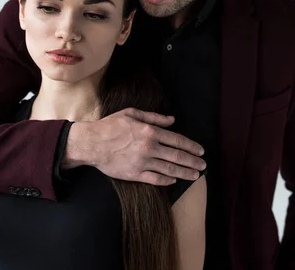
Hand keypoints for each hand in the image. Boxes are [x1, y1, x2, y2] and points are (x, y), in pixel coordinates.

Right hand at [65, 108, 205, 185]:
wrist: (91, 143)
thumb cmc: (110, 126)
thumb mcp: (132, 114)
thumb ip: (154, 117)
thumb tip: (172, 120)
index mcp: (150, 131)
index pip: (177, 140)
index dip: (192, 146)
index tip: (201, 151)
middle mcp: (149, 147)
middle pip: (177, 156)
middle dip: (193, 161)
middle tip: (203, 166)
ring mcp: (142, 162)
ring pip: (169, 169)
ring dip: (185, 172)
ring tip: (195, 175)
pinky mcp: (134, 174)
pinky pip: (155, 179)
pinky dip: (167, 180)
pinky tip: (175, 180)